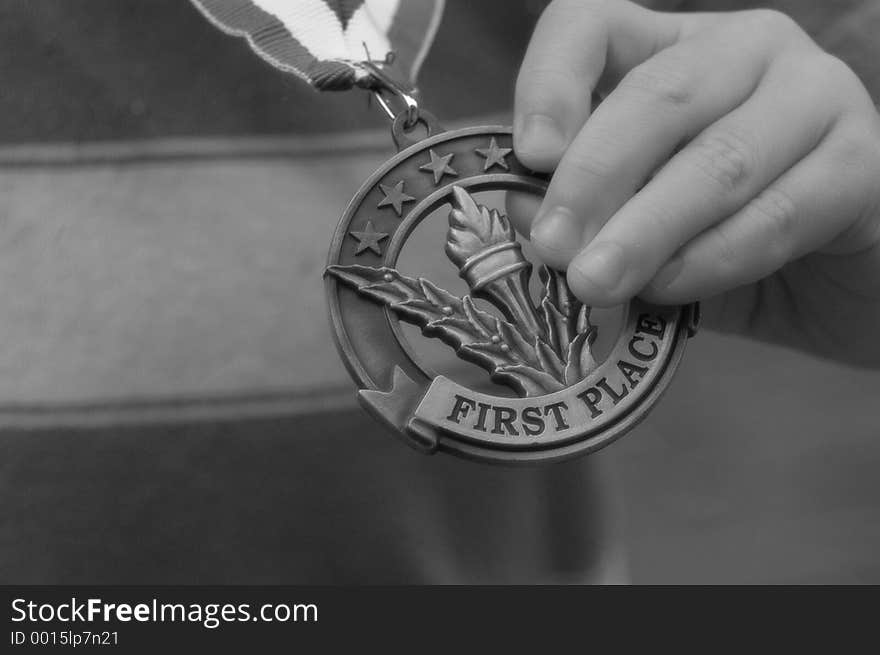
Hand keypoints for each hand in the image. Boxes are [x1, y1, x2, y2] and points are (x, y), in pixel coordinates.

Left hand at [508, 0, 879, 366]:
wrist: (832, 282)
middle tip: (553, 248)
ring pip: (717, 158)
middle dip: (594, 178)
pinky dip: (712, 258)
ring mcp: (816, 95)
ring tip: (595, 284)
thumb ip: (585, 209)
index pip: (594, 23)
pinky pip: (778, 212)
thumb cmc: (718, 239)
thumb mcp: (634, 222)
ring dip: (645, 229)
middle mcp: (747, 49)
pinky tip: (668, 289)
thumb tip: (524, 206)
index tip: (531, 156)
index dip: (552, 82)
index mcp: (672, 47)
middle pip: (657, 95)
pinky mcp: (865, 161)